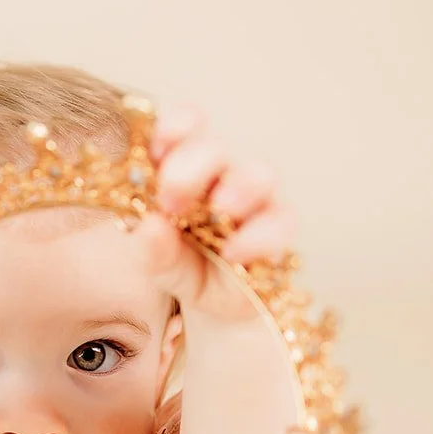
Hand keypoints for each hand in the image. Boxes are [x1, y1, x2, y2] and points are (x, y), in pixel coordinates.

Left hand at [130, 104, 297, 320]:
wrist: (203, 307)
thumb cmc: (177, 265)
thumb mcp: (154, 261)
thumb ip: (150, 247)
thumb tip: (152, 227)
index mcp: (181, 167)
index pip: (186, 126)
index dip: (175, 127)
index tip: (156, 149)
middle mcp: (219, 176)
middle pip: (217, 149)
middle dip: (193, 166)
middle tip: (169, 199)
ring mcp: (252, 201)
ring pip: (259, 174)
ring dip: (239, 187)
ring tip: (219, 211)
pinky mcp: (276, 233)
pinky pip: (281, 222)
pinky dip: (259, 235)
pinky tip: (234, 253)